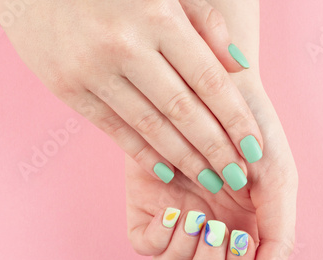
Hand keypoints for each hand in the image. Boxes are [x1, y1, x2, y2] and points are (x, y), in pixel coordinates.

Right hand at [0, 0, 263, 193]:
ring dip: (185, 158)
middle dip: (216, 149)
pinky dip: (143, 154)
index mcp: (157, 15)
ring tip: (211, 180)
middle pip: (183, 110)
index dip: (236, 118)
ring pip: (150, 125)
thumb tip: (240, 68)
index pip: (209, 79)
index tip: (255, 148)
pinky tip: (168, 171)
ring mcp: (91, 69)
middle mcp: (125, 45)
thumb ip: (206, 24)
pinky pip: (114, 129)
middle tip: (239, 177)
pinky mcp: (67, 87)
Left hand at [126, 71, 297, 259]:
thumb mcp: (278, 184)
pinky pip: (145, 247)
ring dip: (186, 255)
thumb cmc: (253, 135)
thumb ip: (279, 239)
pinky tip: (175, 212)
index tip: (244, 236)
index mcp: (245, 233)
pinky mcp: (147, 207)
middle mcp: (209, 233)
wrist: (218, 91)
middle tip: (220, 229)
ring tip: (198, 218)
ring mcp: (177, 222)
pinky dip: (160, 239)